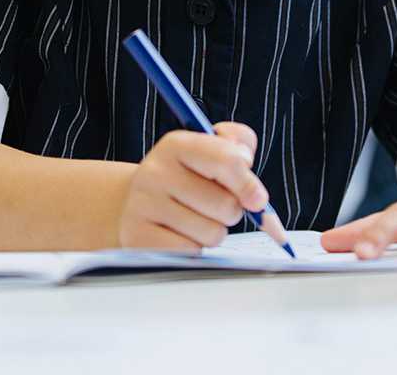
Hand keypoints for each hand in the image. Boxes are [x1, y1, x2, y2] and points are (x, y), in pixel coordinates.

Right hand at [117, 122, 269, 251]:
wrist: (137, 201)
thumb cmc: (186, 176)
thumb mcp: (210, 149)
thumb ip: (240, 147)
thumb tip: (256, 193)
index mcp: (177, 144)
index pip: (227, 161)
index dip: (249, 184)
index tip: (258, 200)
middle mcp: (156, 171)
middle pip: (226, 205)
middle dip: (232, 211)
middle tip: (215, 205)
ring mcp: (143, 205)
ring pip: (212, 233)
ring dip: (214, 231)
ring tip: (195, 219)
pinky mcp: (138, 237)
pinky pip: (191, 252)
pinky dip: (194, 247)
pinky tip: (179, 234)